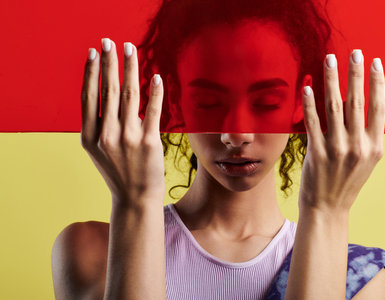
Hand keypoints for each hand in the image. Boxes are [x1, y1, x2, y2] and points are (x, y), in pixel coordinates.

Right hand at [80, 38, 164, 204]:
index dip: (91, 72)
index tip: (93, 52)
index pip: (88, 96)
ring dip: (131, 69)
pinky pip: (153, 111)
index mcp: (89, 137)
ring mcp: (128, 139)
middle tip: (111, 42)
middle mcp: (106, 136)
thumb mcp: (99, 150)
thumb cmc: (118, 171)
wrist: (135, 198)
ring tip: (131, 50)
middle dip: (110, 62)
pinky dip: (155, 92)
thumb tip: (111, 94)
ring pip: (130, 95)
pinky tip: (155, 77)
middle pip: (108, 90)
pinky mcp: (149, 142)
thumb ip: (100, 124)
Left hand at [299, 50, 384, 213]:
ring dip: (332, 81)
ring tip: (330, 61)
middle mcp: (358, 146)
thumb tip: (362, 105)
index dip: (378, 82)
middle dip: (355, 74)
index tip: (375, 63)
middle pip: (357, 101)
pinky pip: (313, 123)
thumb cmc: (346, 181)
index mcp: (375, 146)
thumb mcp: (366, 160)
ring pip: (334, 107)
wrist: (328, 207)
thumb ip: (366, 135)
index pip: (379, 107)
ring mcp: (337, 149)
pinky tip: (307, 88)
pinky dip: (310, 104)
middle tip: (354, 53)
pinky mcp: (316, 153)